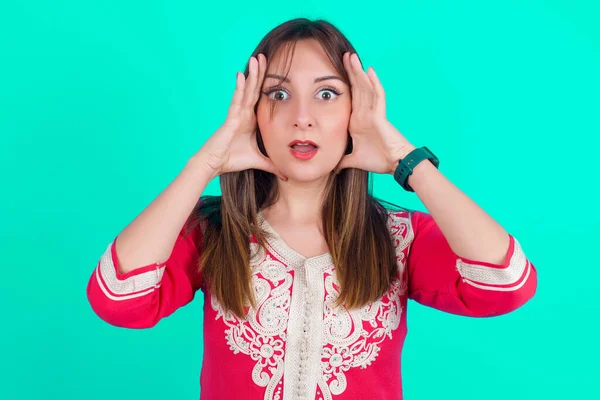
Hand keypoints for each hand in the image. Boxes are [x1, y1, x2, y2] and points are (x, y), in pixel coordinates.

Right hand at [192, 54, 286, 180]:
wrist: (214, 165)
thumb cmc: (232, 160)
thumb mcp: (259, 161)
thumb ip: (272, 164)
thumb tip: (287, 174)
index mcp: (251, 120)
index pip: (261, 98)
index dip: (267, 84)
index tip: (276, 71)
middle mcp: (243, 113)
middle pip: (255, 89)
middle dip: (260, 73)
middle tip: (266, 55)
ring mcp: (236, 114)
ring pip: (246, 91)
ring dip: (252, 75)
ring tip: (256, 58)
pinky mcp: (230, 118)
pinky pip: (236, 100)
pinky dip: (240, 88)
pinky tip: (242, 75)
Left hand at [334, 52, 415, 174]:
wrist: (394, 164)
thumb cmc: (378, 160)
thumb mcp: (353, 160)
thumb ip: (343, 160)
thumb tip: (333, 167)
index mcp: (356, 121)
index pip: (348, 98)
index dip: (343, 85)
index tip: (332, 72)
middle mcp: (364, 113)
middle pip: (356, 88)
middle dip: (349, 72)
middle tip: (342, 55)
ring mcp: (373, 112)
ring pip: (365, 87)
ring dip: (358, 72)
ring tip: (351, 57)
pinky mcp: (380, 115)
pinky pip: (378, 95)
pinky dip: (374, 83)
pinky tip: (369, 70)